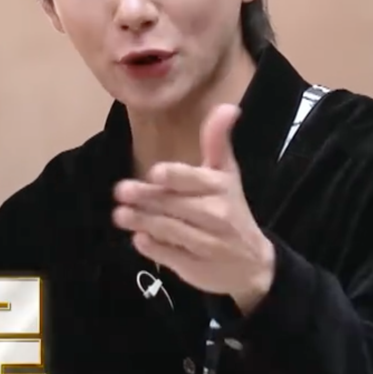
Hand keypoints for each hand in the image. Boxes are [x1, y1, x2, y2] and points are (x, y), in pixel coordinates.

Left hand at [112, 104, 274, 313]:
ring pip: (169, 230)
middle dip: (146, 198)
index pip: (194, 180)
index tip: (155, 173)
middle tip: (121, 192)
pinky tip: (139, 240)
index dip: (175, 177)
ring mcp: (206, 244)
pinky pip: (169, 256)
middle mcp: (216, 215)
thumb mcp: (226, 175)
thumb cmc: (231, 210)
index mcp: (221, 188)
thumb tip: (227, 106)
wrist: (252, 263)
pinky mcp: (194, 267)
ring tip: (120, 215)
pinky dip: (153, 248)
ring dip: (142, 221)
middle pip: (174, 205)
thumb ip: (218, 142)